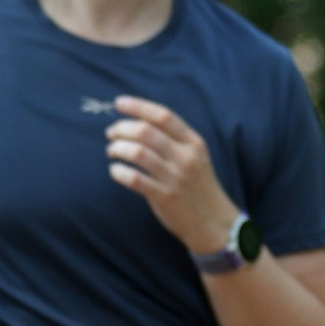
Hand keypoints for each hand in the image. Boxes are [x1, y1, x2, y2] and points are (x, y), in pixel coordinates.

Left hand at [107, 96, 241, 254]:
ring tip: (112, 151)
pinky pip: (134, 179)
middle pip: (146, 132)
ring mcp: (175, 177)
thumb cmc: (197, 185)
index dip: (138, 106)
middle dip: (122, 129)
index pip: (163, 116)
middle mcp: (185, 157)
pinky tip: (115, 171)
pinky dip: (119, 172)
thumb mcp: (195, 156)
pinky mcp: (164, 197)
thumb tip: (138, 122)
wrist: (213, 221)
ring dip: (118, 148)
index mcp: (193, 143)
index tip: (119, 103)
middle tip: (111, 133)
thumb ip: (173, 139)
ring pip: (137, 153)